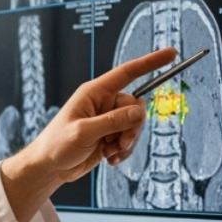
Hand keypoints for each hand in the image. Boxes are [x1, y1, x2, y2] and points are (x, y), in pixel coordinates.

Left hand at [0, 47, 175, 221]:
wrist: (50, 167)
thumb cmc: (56, 145)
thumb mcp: (83, 132)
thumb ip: (112, 121)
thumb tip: (139, 111)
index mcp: (94, 93)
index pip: (127, 73)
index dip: (150, 62)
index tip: (171, 53)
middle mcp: (103, 103)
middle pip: (136, 106)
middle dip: (132, 127)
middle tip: (118, 143)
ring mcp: (108, 120)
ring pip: (135, 125)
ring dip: (126, 142)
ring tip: (109, 152)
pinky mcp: (110, 135)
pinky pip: (130, 139)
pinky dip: (123, 151)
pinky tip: (109, 158)